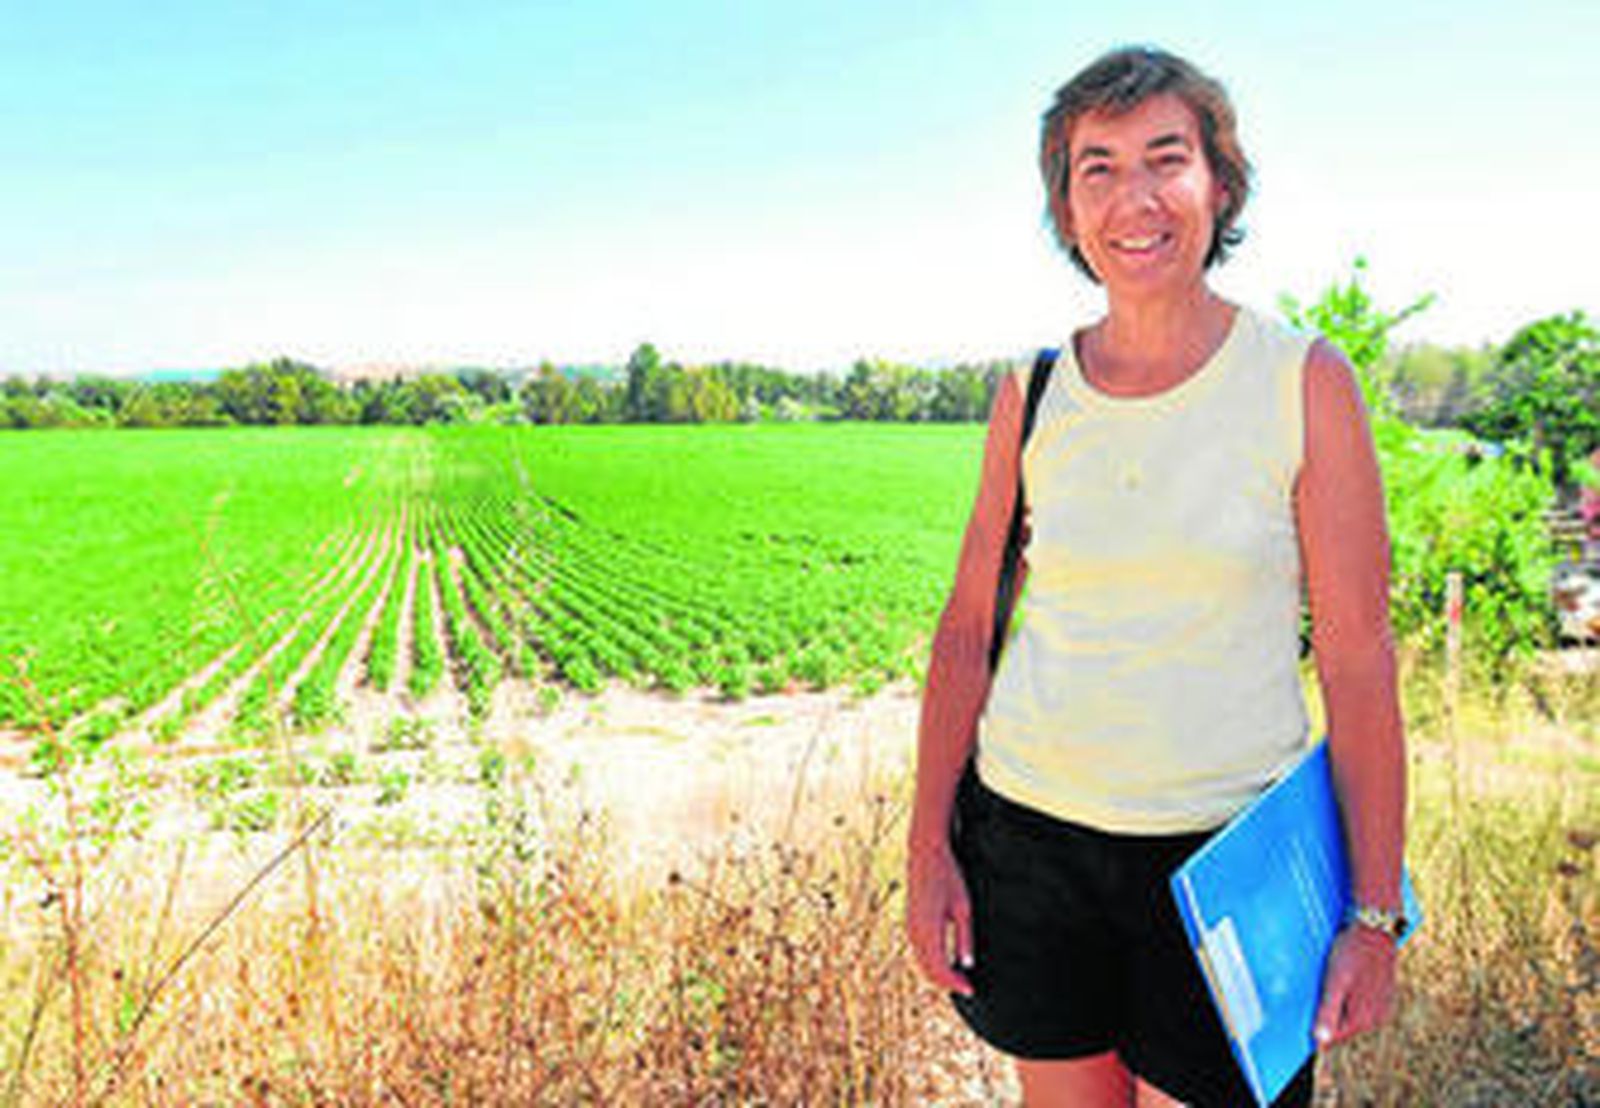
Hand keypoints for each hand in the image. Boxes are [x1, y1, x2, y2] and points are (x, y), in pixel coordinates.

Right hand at [905, 840, 974, 995]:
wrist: (925, 854)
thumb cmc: (948, 877)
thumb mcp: (963, 907)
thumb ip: (964, 937)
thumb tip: (967, 964)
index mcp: (929, 929)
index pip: (940, 969)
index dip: (955, 983)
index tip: (971, 990)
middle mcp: (915, 932)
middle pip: (928, 970)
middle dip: (947, 983)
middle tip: (967, 988)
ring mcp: (909, 928)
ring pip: (922, 963)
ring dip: (938, 974)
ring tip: (959, 979)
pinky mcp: (909, 923)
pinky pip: (919, 952)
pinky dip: (931, 963)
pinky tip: (946, 963)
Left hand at [1313, 924, 1397, 1046]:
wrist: (1375, 930)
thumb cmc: (1352, 953)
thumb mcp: (1334, 981)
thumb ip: (1328, 1012)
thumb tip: (1320, 1041)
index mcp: (1364, 1019)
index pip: (1334, 1036)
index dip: (1317, 1024)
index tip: (1310, 1005)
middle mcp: (1377, 1019)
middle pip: (1343, 1026)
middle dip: (1330, 1012)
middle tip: (1325, 985)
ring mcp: (1383, 1009)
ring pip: (1353, 1015)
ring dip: (1341, 1004)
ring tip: (1338, 979)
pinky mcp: (1384, 998)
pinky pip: (1362, 1005)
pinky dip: (1352, 996)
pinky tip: (1348, 979)